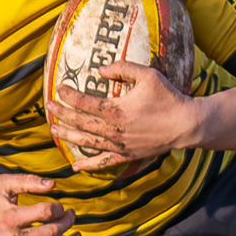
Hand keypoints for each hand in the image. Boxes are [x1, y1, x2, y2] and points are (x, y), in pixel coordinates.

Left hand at [46, 62, 200, 173]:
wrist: (186, 124)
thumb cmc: (169, 98)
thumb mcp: (148, 76)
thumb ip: (123, 68)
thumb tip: (100, 70)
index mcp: (117, 110)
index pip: (85, 102)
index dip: (69, 95)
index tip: (59, 88)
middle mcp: (115, 130)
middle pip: (81, 123)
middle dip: (62, 115)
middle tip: (48, 108)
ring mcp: (120, 145)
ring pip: (88, 143)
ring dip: (69, 137)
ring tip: (54, 132)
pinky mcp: (128, 155)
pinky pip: (104, 163)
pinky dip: (89, 165)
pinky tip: (76, 166)